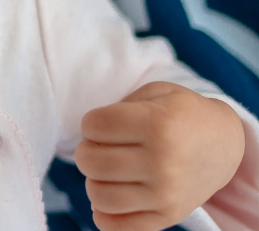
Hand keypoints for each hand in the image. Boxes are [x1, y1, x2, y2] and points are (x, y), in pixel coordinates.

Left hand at [74, 81, 245, 230]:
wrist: (223, 143)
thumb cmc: (179, 114)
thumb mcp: (154, 94)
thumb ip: (117, 108)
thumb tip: (88, 142)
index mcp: (157, 124)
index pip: (93, 126)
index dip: (91, 123)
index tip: (104, 123)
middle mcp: (162, 162)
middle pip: (90, 162)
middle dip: (87, 151)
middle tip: (102, 147)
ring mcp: (166, 194)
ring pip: (98, 195)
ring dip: (94, 181)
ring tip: (109, 171)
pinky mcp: (168, 216)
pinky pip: (118, 227)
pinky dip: (104, 214)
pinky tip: (111, 195)